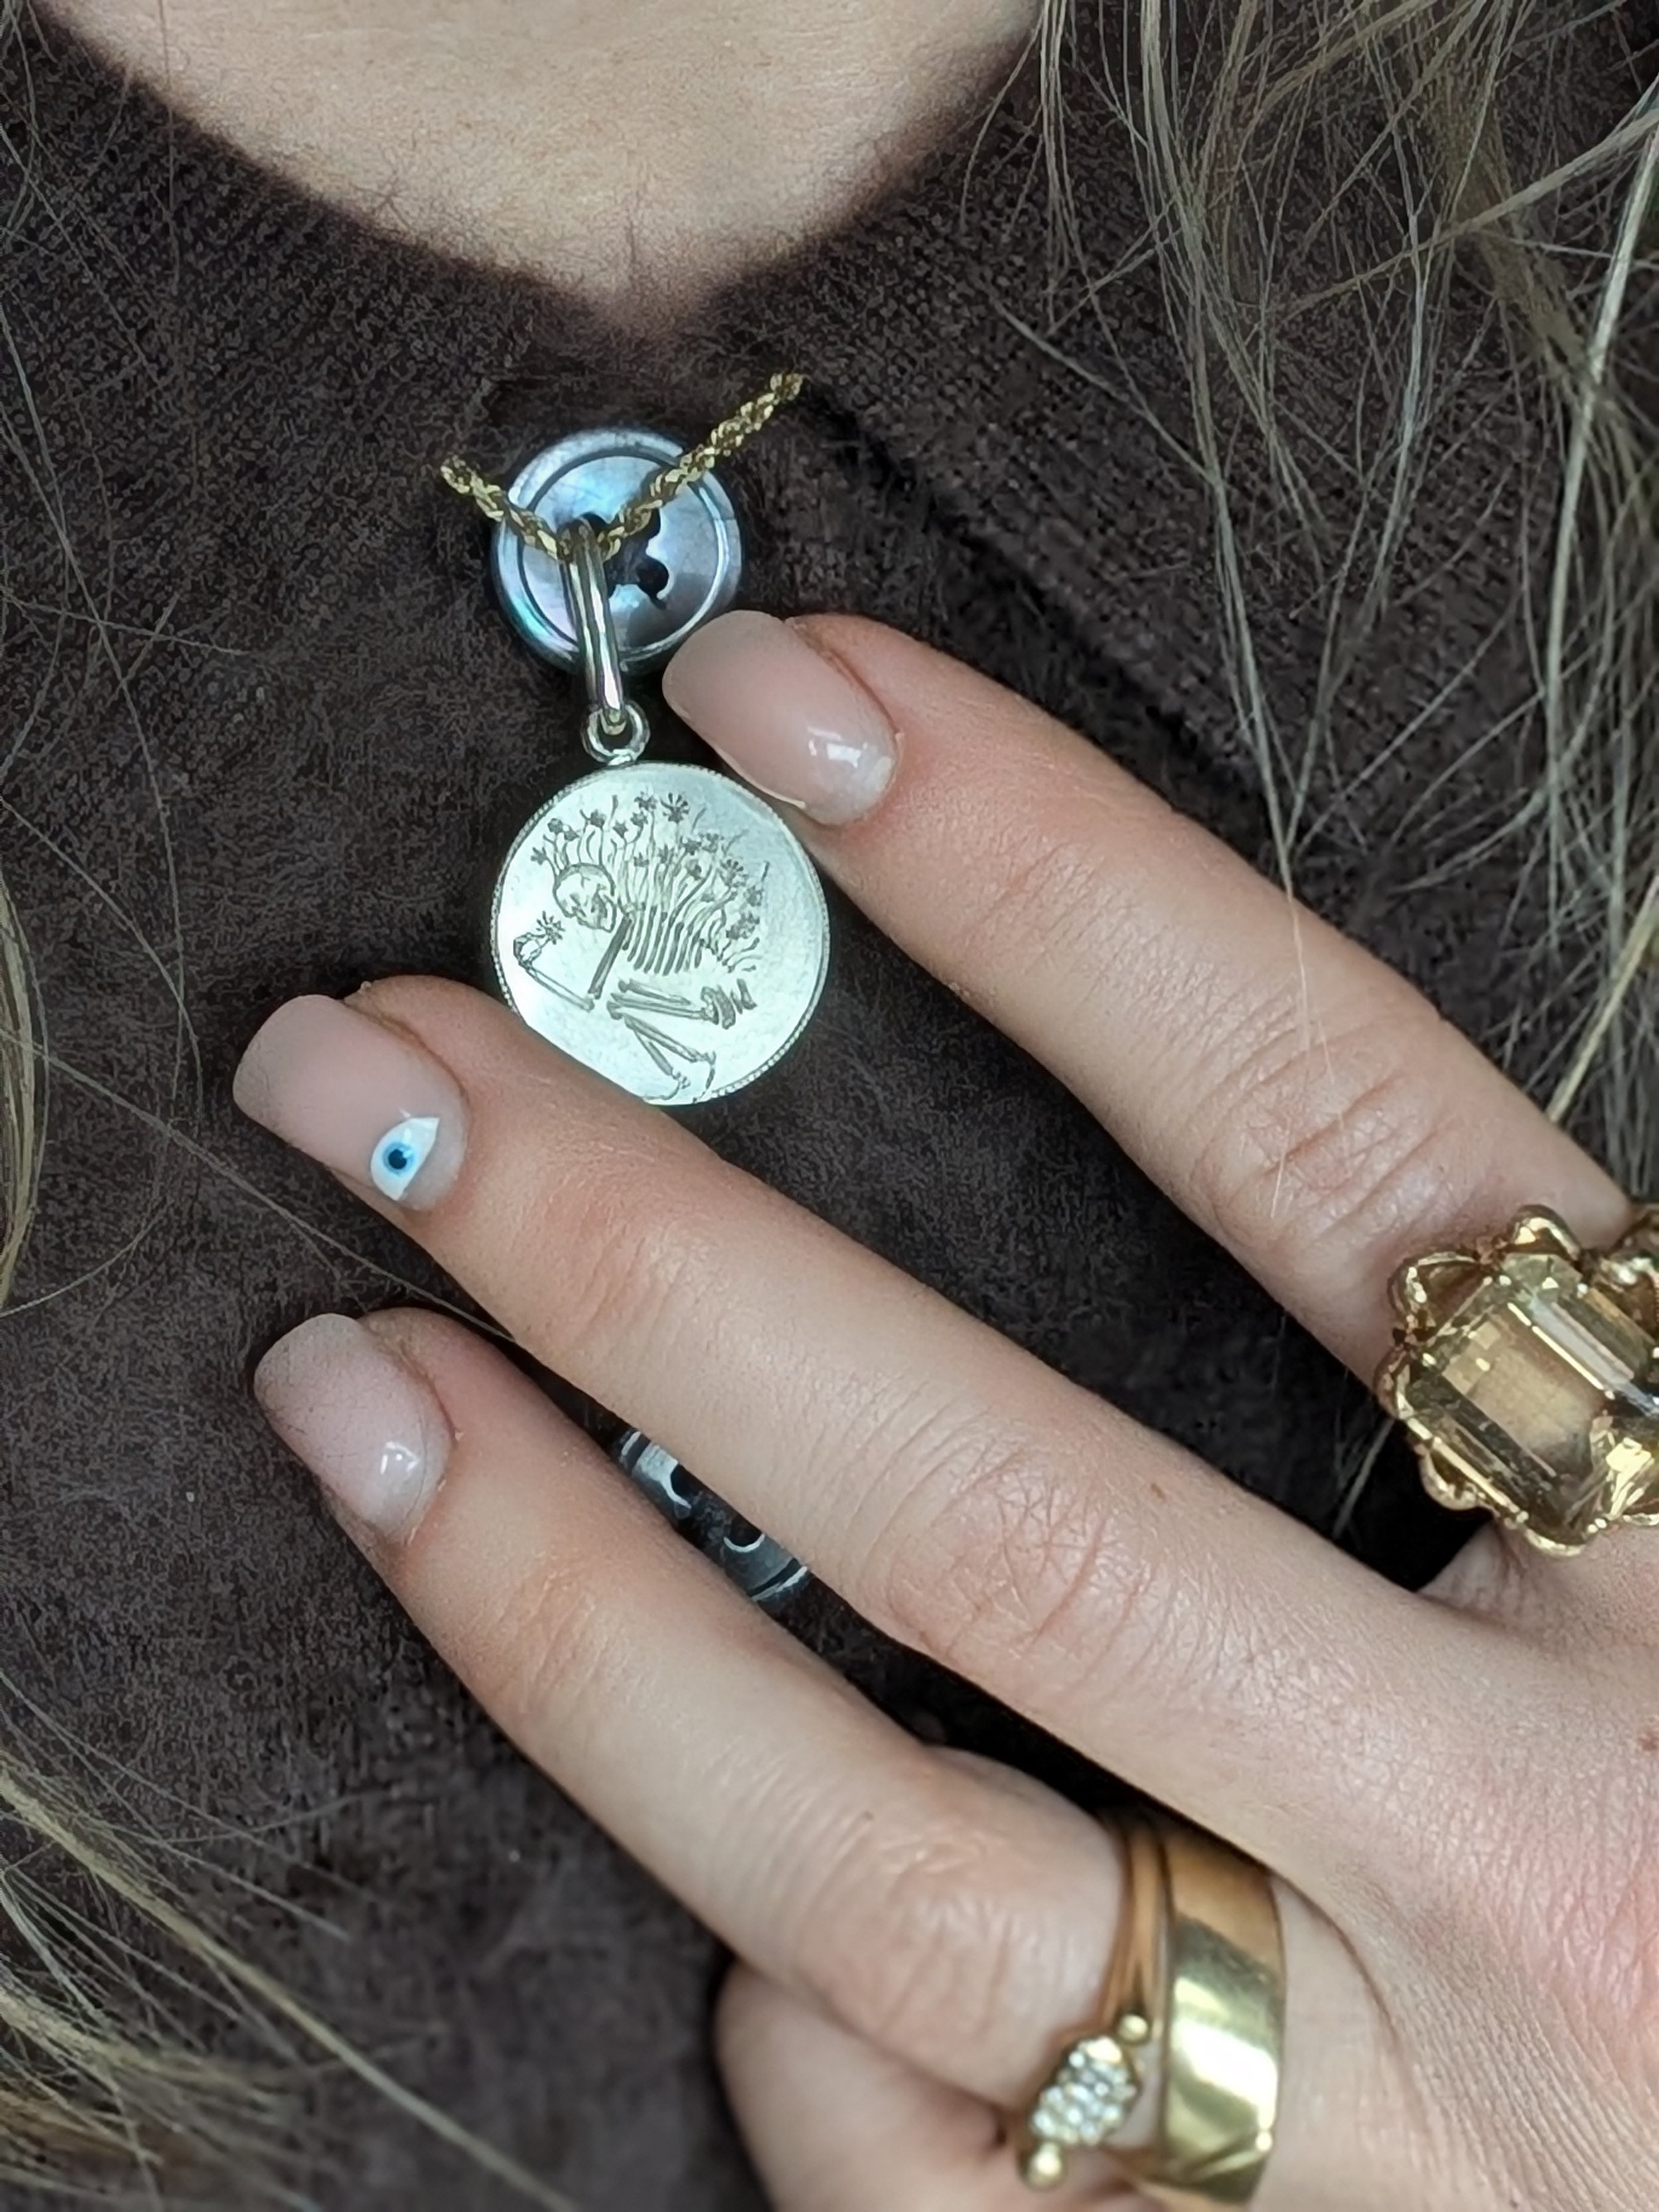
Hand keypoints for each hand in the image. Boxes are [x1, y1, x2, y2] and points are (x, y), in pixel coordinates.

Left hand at [237, 613, 1658, 2209]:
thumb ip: (1508, 1382)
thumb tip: (1130, 1108)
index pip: (1324, 1129)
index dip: (1047, 885)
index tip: (790, 712)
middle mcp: (1537, 1844)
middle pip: (1017, 1505)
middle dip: (651, 1260)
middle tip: (383, 1078)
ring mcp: (1390, 2131)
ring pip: (886, 1874)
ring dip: (565, 1622)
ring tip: (351, 1396)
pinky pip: (917, 2159)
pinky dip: (790, 2018)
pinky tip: (746, 1934)